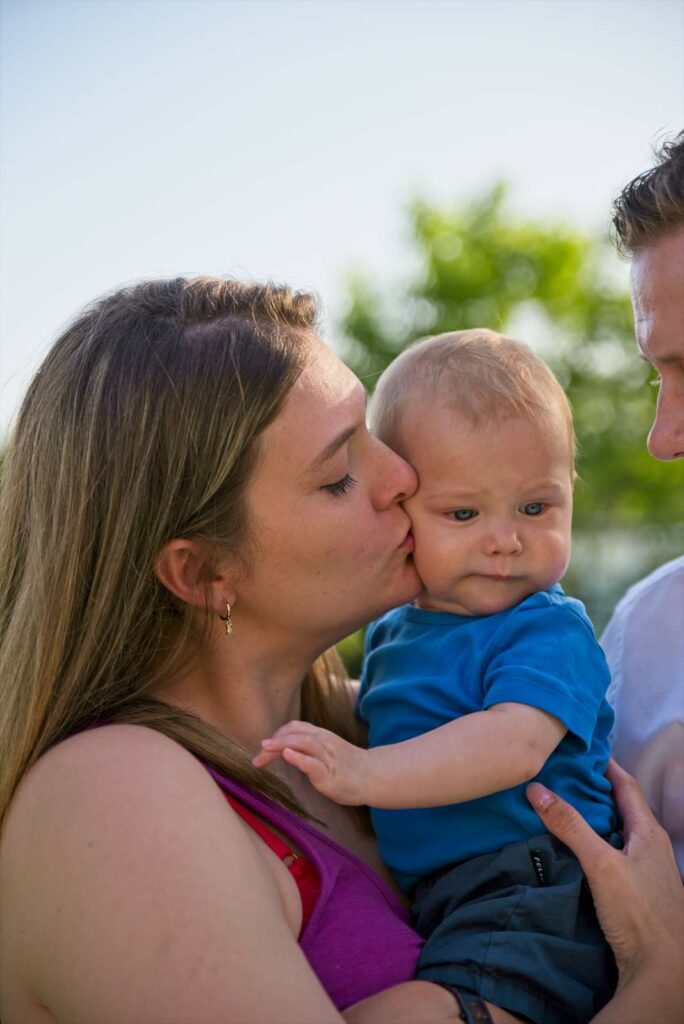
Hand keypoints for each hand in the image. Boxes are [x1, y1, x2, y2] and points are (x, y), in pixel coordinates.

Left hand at [253, 721, 370, 805]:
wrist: (372, 776)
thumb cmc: (346, 766)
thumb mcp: (325, 750)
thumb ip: (307, 746)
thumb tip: (282, 749)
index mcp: (320, 736)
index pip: (294, 728)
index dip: (277, 736)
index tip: (263, 750)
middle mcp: (323, 742)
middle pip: (295, 734)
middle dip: (274, 742)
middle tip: (257, 755)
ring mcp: (328, 757)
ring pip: (304, 743)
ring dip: (282, 744)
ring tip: (266, 748)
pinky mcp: (332, 773)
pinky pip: (314, 763)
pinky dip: (300, 758)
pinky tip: (288, 756)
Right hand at [527, 760, 683, 1020]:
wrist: (661, 971)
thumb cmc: (639, 913)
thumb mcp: (600, 864)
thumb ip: (570, 826)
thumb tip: (537, 788)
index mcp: (649, 833)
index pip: (627, 785)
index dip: (605, 765)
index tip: (582, 750)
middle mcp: (652, 847)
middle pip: (623, 807)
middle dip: (596, 790)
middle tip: (564, 775)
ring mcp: (647, 871)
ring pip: (619, 833)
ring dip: (595, 818)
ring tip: (563, 807)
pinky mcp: (638, 892)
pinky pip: (615, 855)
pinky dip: (596, 844)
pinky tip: (576, 850)